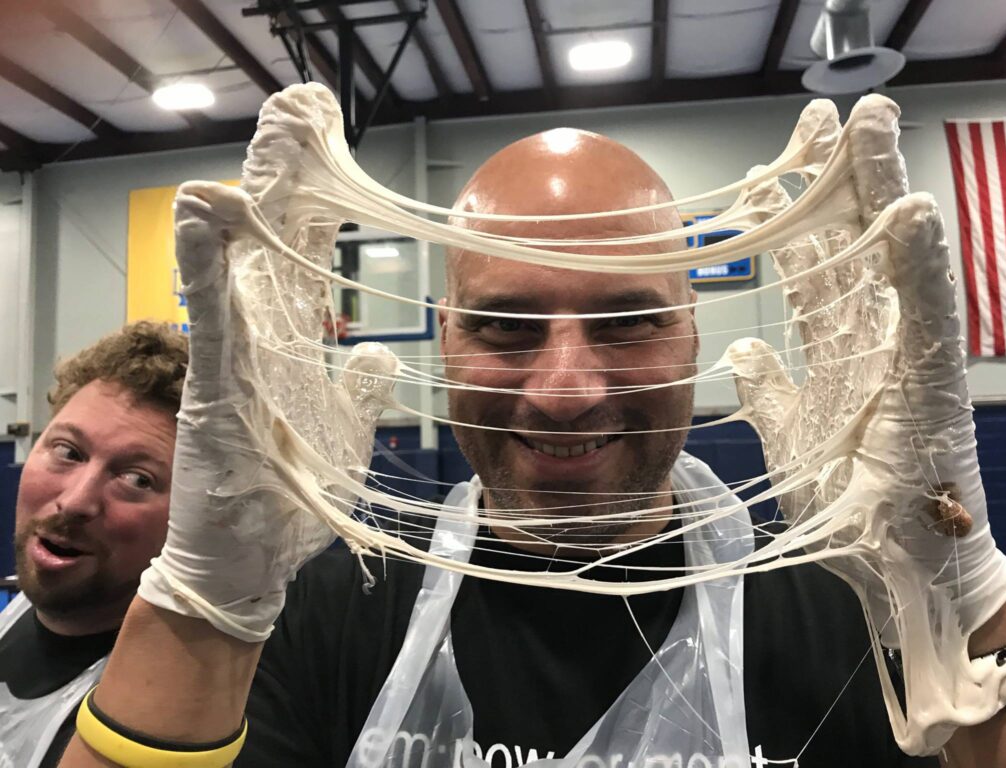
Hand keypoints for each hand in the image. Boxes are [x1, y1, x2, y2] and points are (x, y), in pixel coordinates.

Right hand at [138, 86, 397, 642]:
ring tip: (268, 136)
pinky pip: (211, 321)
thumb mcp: (343, 436)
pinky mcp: (213, 393)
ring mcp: (231, 363)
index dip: (319, 202)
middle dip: (289, 177)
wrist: (245, 567)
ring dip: (251, 198)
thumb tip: (380, 351)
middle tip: (301, 110)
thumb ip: (359, 390)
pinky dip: (205, 267)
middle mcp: (259, 343)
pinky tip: (203, 213)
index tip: (328, 144)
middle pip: (275, 244)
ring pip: (241, 264)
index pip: (308, 258)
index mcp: (292, 348)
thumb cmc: (288, 502)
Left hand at [726, 95, 1005, 753]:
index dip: (794, 221)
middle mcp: (874, 341)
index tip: (773, 170)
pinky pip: (925, 312)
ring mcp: (907, 355)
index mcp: (838, 354)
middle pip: (852, 244)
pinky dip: (918, 261)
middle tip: (825, 115)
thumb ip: (769, 394)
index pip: (812, 271)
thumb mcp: (789, 443)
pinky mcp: (934, 382)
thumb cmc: (854, 511)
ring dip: (881, 189)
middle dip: (838, 179)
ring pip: (892, 256)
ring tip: (872, 122)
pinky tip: (910, 210)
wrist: (900, 570)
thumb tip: (739, 352)